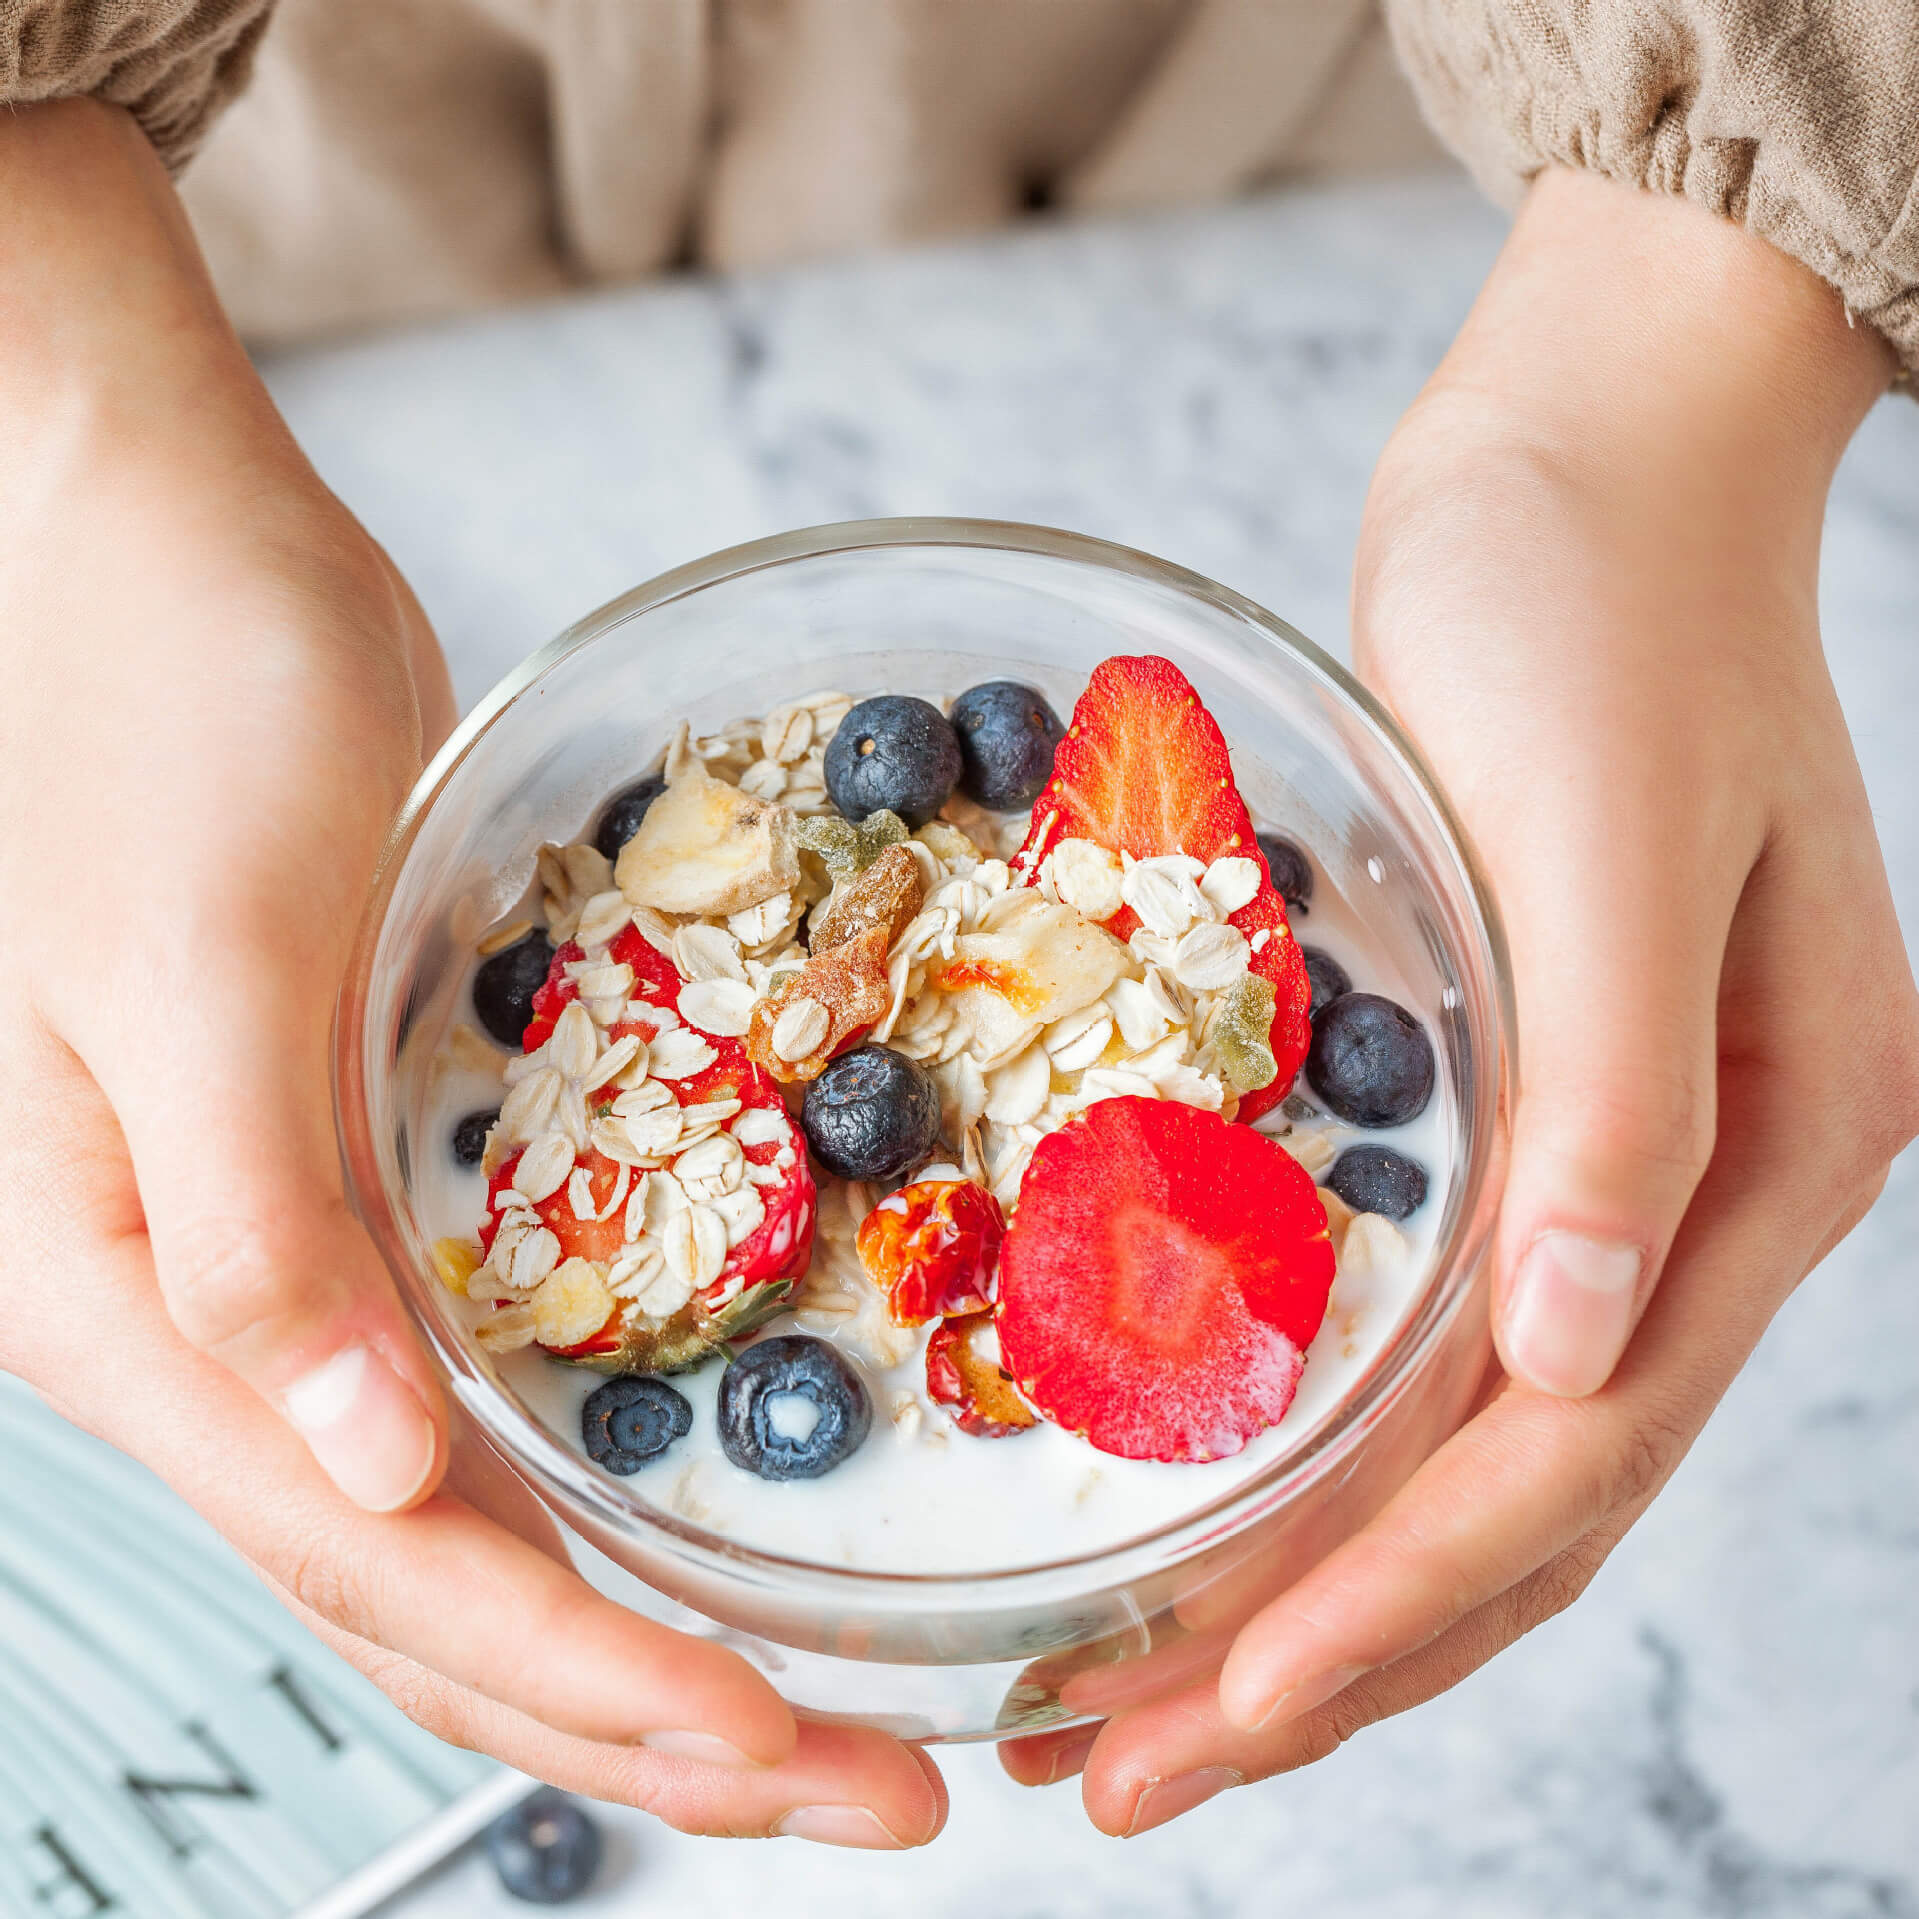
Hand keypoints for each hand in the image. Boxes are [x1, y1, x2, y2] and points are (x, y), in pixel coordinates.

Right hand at [0, 101, 942, 1847]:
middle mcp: (196, 1317)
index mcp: (125, 1295)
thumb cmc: (153, 697)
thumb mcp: (192, 954)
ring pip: (452, 1522)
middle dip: (647, 1715)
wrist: (148, 536)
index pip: (388, 1562)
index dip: (592, 1677)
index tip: (778, 1757)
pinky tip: (674, 1529)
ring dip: (626, 1635)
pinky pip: (467, 1387)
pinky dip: (579, 1493)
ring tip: (803, 1726)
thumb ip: (251, 1223)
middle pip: (429, 1588)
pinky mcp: (348, 1177)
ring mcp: (272, 1257)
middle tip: (863, 1797)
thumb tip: (364, 1474)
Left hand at [1003, 168, 1918, 1830]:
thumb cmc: (1604, 614)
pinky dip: (1301, 1443)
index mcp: (1762, 1161)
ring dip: (1296, 1590)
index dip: (1389, 1605)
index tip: (1207, 1713)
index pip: (1564, 1456)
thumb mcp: (1612, 839)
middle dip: (1317, 1659)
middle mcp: (1688, 1195)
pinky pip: (1404, 1332)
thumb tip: (1576, 1365)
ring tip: (1122, 1704)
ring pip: (1450, 1449)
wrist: (1586, 466)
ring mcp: (1595, 1158)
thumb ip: (1617, 1103)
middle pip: (1502, 1502)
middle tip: (1113, 1772)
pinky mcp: (1496, 1104)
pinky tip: (1191, 1495)